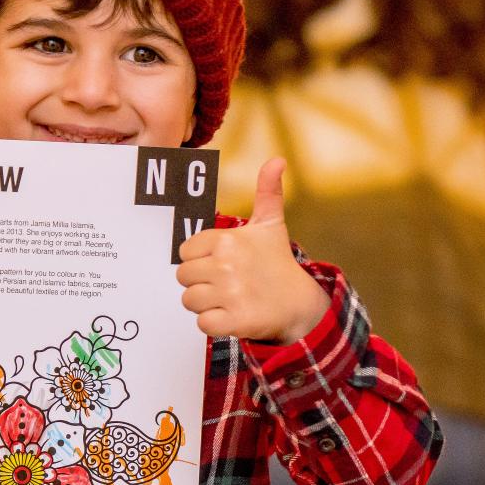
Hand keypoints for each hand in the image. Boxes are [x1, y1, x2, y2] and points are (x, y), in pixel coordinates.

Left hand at [177, 157, 330, 342]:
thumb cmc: (277, 262)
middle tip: (223, 283)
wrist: (300, 303)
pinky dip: (212, 323)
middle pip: (183, 276)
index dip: (198, 259)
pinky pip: (202, 323)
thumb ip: (267, 191)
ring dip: (204, 303)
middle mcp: (226, 265)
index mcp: (227, 240)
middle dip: (200, 282)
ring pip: (189, 300)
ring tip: (226, 298)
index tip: (218, 262)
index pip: (185, 251)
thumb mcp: (271, 224)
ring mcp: (230, 294)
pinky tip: (230, 314)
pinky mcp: (234, 320)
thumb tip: (277, 160)